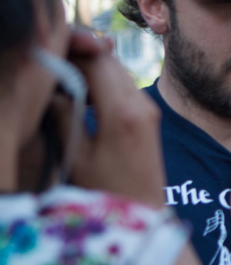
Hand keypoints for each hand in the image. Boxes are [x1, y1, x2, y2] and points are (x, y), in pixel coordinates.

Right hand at [66, 30, 165, 206]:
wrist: (143, 213)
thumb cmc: (105, 192)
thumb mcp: (76, 155)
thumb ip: (63, 116)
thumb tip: (51, 86)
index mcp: (122, 112)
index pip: (96, 60)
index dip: (70, 51)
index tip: (47, 54)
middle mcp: (142, 103)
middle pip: (108, 60)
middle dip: (80, 54)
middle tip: (52, 61)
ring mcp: (149, 108)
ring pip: (117, 70)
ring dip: (91, 67)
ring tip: (63, 75)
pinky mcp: (150, 115)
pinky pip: (124, 84)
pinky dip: (103, 80)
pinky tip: (83, 93)